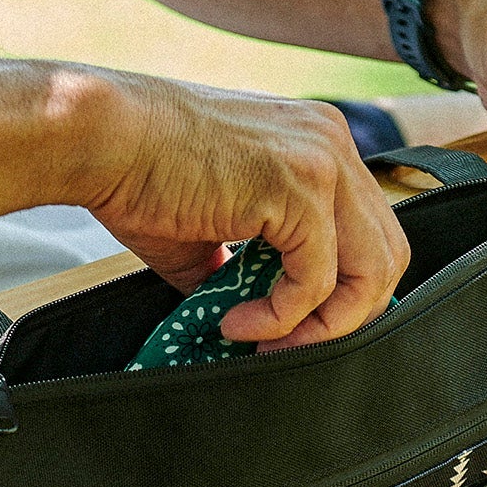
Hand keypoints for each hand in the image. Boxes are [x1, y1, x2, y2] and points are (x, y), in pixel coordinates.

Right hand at [75, 71, 408, 347]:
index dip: (347, 292)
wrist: (99, 138)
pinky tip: (238, 323)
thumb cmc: (138, 173)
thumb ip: (248, 265)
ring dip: (320, 327)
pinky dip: (283, 318)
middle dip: (346, 318)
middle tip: (288, 348)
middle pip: (388, 255)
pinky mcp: (299, 189)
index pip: (371, 231)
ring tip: (264, 343)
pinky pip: (318, 281)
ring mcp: (322, 162)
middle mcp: (333, 143)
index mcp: (319, 142)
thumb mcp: (213, 225)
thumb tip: (255, 319)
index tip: (296, 328)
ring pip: (369, 272)